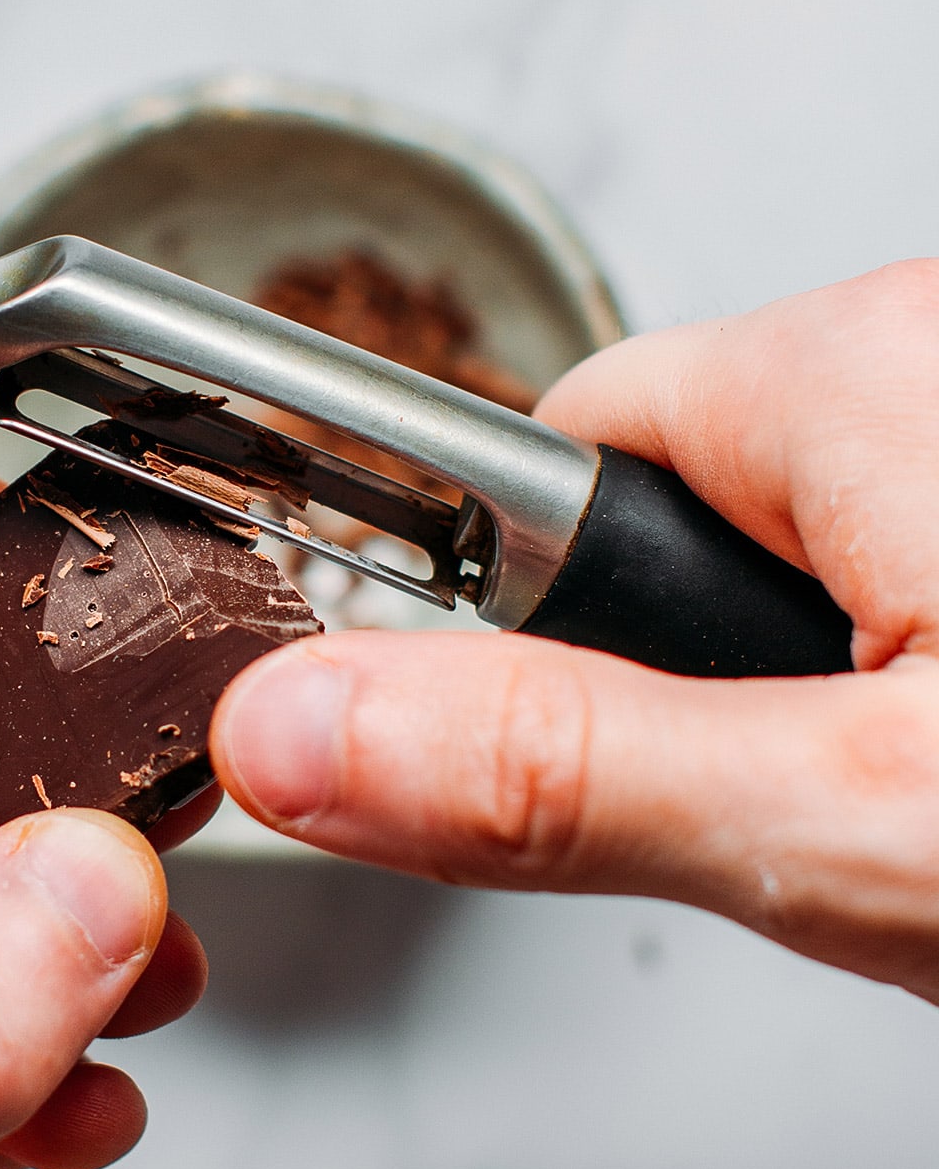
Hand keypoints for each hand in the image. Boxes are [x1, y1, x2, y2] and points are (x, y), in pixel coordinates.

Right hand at [213, 260, 938, 1000]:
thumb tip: (294, 728)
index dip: (533, 606)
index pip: (555, 442)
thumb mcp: (848, 822)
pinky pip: (903, 560)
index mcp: (857, 365)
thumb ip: (561, 771)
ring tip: (913, 814)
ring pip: (803, 543)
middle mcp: (935, 346)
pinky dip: (908, 674)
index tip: (533, 722)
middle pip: (681, 495)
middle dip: (704, 672)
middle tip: (803, 809)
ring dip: (822, 684)